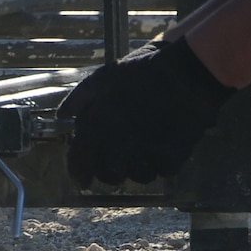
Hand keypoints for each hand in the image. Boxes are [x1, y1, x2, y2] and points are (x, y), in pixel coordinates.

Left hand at [58, 37, 235, 187]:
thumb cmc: (144, 72)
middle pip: (108, 175)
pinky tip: (163, 142)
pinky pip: (160, 170)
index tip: (82, 178)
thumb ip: (80, 98)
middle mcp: (119, 147)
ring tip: (144, 145)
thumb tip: (62, 116)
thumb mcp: (104, 76)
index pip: (80, 164)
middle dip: (109, 170)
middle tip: (117, 158)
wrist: (188, 74)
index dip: (78, 174)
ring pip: (136, 176)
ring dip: (136, 166)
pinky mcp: (171, 160)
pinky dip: (160, 161)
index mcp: (98, 128)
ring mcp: (146, 156)